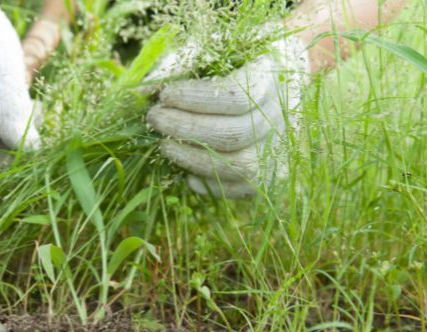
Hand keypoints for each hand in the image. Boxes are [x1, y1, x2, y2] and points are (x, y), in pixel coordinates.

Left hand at [145, 33, 308, 197]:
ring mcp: (280, 146)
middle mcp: (282, 114)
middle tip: (154, 119)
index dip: (195, 98)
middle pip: (234, 134)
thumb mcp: (211, 47)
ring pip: (240, 166)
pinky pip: (243, 188)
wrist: (278, 76)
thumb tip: (144, 94)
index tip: (164, 95)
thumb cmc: (234, 57)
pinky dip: (212, 184)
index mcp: (271, 76)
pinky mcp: (273, 173)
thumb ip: (180, 64)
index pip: (235, 95)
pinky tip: (185, 173)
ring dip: (195, 159)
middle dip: (187, 129)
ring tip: (163, 146)